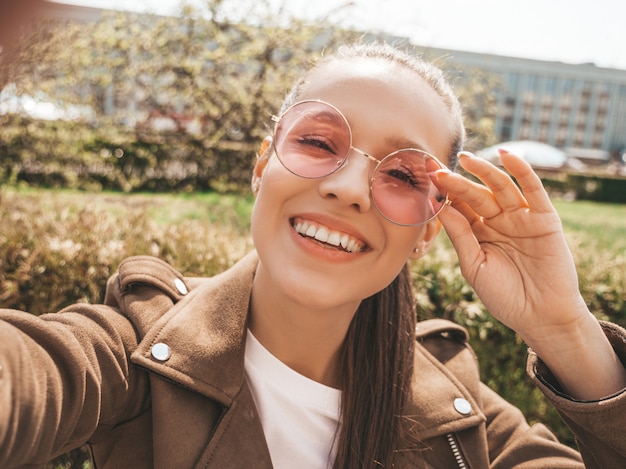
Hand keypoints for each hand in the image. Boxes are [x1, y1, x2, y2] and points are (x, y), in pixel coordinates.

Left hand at [434, 149, 625, 398]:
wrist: (539, 318)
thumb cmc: (503, 296)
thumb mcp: (474, 265)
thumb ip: (460, 235)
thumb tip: (440, 205)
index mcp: (479, 232)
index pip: (459, 206)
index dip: (443, 193)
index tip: (423, 179)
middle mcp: (499, 221)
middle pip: (476, 194)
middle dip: (456, 181)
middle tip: (434, 168)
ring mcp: (521, 218)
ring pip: (500, 187)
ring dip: (484, 171)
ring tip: (465, 158)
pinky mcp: (544, 218)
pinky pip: (533, 189)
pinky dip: (522, 170)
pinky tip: (507, 155)